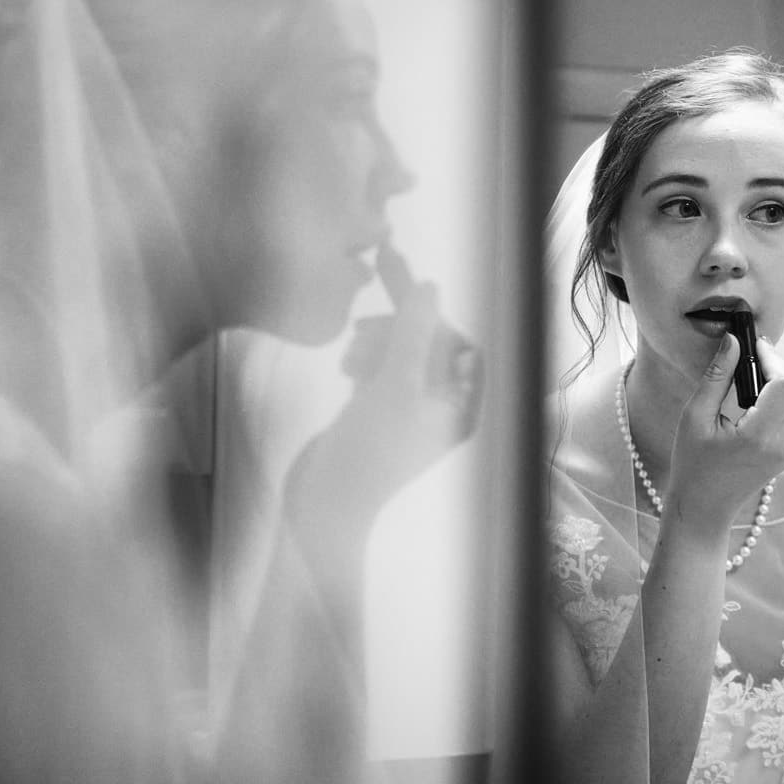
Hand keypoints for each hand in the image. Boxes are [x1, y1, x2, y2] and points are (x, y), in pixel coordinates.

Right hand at [288, 279, 481, 524]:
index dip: (431, 313)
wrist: (321, 505)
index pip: (459, 342)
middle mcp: (442, 409)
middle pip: (428, 343)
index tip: (400, 278)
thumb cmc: (367, 452)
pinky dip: (364, 359)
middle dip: (398, 324)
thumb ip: (413, 334)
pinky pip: (379, 367)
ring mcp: (408, 409)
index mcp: (462, 409)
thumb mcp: (394, 386)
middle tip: (367, 296)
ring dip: (376, 342)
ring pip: (399, 351)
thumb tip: (429, 287)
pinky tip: (346, 369)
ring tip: (350, 357)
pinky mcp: (378, 410)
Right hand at [663, 332, 783, 541]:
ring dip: (782, 381)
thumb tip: (733, 340)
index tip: (752, 345)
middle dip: (777, 366)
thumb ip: (717, 376)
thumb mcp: (695, 417)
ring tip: (751, 379)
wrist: (703, 508)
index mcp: (760, 436)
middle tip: (749, 359)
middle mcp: (783, 444)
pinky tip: (757, 400)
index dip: (772, 357)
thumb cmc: (692, 465)